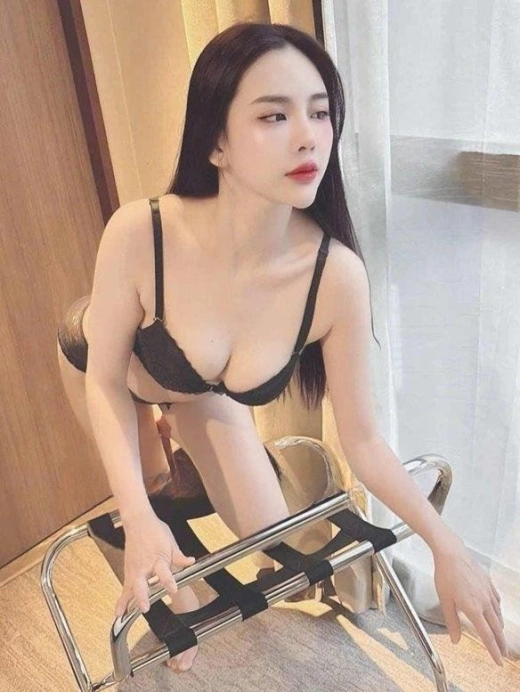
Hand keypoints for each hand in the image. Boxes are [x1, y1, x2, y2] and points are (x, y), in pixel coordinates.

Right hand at [114, 510, 195, 617]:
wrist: (138, 521)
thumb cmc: (154, 530)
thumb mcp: (170, 541)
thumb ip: (179, 556)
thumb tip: (190, 562)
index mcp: (157, 559)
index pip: (163, 572)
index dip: (168, 581)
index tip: (173, 589)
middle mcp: (143, 566)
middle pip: (141, 583)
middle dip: (142, 596)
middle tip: (144, 607)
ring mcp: (134, 570)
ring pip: (129, 588)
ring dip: (127, 602)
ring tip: (122, 615)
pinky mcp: (128, 572)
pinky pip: (125, 588)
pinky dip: (121, 600)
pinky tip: (119, 612)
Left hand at [432, 541, 507, 665]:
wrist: (452, 553)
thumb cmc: (445, 575)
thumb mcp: (445, 601)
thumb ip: (451, 622)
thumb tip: (455, 640)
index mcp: (474, 609)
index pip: (487, 636)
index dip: (493, 650)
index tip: (498, 661)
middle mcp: (484, 602)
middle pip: (496, 628)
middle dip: (500, 643)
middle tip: (503, 653)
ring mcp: (488, 591)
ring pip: (498, 614)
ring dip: (499, 627)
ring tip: (499, 635)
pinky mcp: (488, 583)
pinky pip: (496, 601)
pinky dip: (497, 610)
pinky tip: (496, 611)